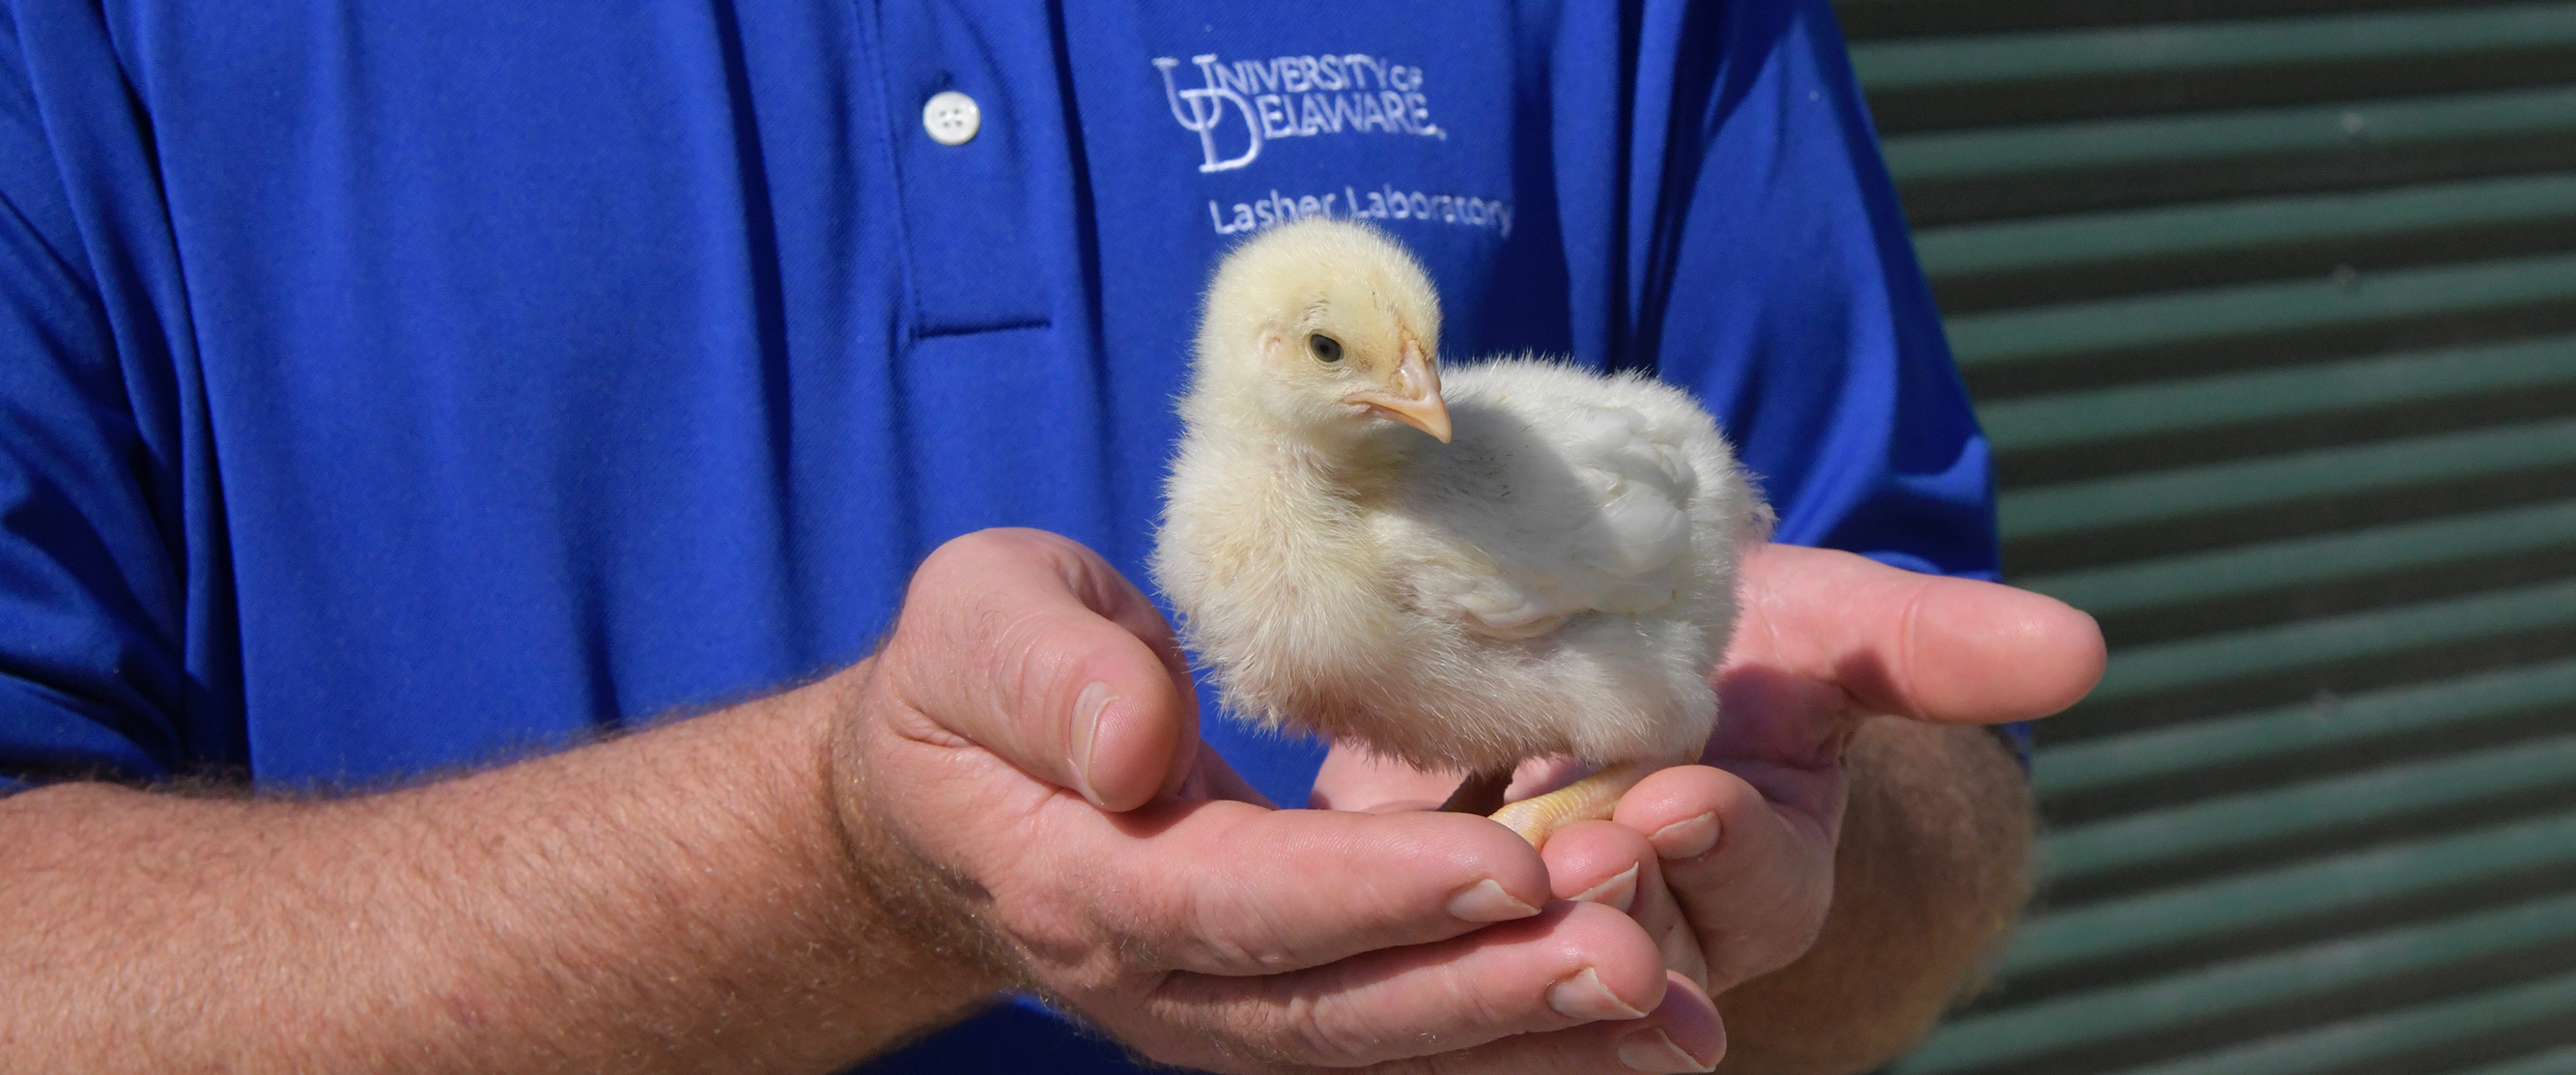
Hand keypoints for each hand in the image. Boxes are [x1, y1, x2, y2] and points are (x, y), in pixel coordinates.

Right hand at [832, 529, 1725, 1073]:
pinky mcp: (1284, 1009)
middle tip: (1638, 965)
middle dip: (1491, 993)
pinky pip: (1409, 1040)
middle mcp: (1163, 983)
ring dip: (1532, 1041)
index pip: (1237, 900)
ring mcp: (1225, 1015)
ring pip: (1388, 1049)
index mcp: (1081, 881)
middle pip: (1337, 1009)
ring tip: (1676, 1019)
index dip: (1372, 894)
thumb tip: (1134, 748)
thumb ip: (1045, 676)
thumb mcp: (978, 624)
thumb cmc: (972, 683)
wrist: (946, 799)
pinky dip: (1522, 1044)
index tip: (1508, 864)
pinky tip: (1644, 1026)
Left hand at [1315, 543, 2104, 1000]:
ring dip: (1492, 925)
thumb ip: (1932, 642)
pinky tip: (1325, 890)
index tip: (1680, 799)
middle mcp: (1647, 921)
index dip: (1718, 846)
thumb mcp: (1825, 621)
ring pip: (1507, 955)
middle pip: (1624, 940)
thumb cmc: (1729, 635)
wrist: (1589, 640)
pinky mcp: (1414, 899)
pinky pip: (1394, 930)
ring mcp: (1526, 924)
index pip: (1750, 882)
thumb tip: (2083, 648)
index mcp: (1754, 867)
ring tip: (1466, 866)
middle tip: (1565, 851)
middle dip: (1600, 903)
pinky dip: (1369, 911)